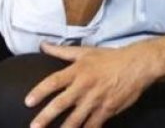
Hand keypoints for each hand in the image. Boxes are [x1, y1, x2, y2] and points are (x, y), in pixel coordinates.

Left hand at [25, 42, 158, 127]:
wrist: (136, 65)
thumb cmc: (109, 57)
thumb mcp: (85, 52)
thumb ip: (61, 51)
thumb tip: (42, 45)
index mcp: (77, 71)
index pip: (54, 82)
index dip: (40, 92)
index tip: (28, 101)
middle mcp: (84, 86)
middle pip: (61, 103)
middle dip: (45, 117)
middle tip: (34, 126)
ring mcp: (96, 100)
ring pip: (75, 119)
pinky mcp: (107, 110)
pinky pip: (93, 125)